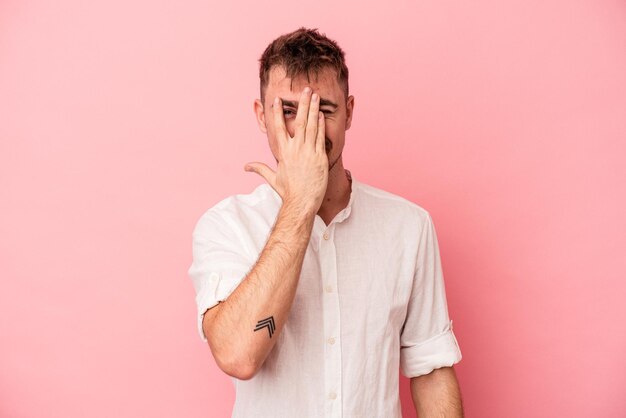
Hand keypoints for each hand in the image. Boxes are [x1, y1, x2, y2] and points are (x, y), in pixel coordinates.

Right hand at [245, 87, 328, 214]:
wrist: (302, 203)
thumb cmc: (288, 192)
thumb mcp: (273, 179)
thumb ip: (260, 169)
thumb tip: (246, 167)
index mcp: (283, 152)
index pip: (279, 128)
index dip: (278, 113)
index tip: (278, 100)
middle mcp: (295, 150)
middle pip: (298, 122)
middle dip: (301, 104)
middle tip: (304, 89)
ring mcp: (308, 153)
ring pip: (311, 126)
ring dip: (313, 109)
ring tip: (314, 96)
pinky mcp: (320, 158)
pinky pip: (320, 137)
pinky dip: (321, 125)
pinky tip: (321, 114)